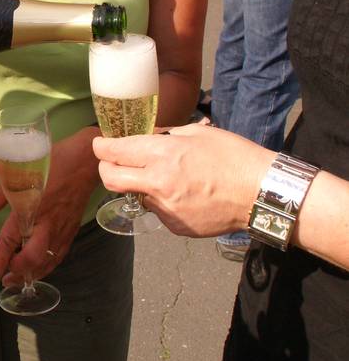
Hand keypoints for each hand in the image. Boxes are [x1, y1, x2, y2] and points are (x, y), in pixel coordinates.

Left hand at [0, 129, 100, 283]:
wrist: (87, 162)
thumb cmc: (54, 162)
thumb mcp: (21, 172)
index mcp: (31, 208)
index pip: (11, 239)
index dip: (0, 259)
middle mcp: (47, 223)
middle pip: (32, 258)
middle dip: (18, 272)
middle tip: (6, 279)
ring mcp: (62, 229)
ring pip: (48, 261)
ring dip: (33, 273)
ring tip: (19, 279)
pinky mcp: (72, 230)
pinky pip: (60, 255)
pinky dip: (49, 266)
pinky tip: (41, 267)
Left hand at [93, 124, 270, 237]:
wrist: (261, 194)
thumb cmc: (235, 157)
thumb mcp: (199, 133)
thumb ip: (166, 136)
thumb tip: (147, 138)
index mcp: (162, 155)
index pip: (114, 152)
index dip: (101, 146)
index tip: (100, 143)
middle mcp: (158, 184)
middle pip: (110, 179)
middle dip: (105, 168)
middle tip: (113, 162)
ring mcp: (166, 209)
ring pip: (137, 195)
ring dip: (142, 185)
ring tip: (169, 177)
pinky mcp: (176, 226)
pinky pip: (159, 211)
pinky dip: (164, 201)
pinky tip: (187, 194)